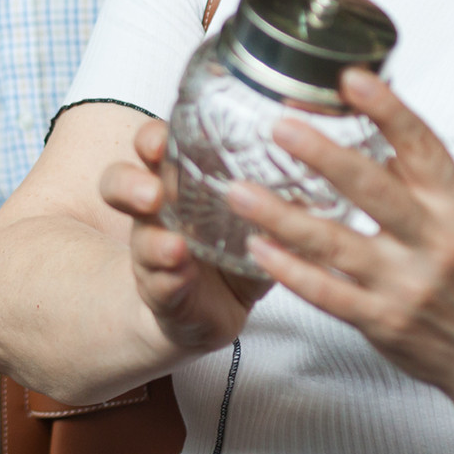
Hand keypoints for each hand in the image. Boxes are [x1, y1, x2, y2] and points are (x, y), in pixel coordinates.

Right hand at [99, 119, 264, 354]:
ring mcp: (152, 253)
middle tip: (152, 192)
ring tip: (171, 247)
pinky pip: (159, 285)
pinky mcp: (162, 292)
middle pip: (120, 184)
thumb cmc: (231, 251)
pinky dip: (169, 281)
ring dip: (152, 242)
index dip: (151, 140)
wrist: (208, 312)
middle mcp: (156, 213)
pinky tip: (180, 278)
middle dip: (130, 184)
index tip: (164, 140)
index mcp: (177, 182)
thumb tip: (333, 161)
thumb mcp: (254, 215)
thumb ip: (281, 192)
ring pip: (139, 239)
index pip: (152, 148)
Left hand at [229, 69, 453, 410]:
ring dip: (282, 216)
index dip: (388, 110)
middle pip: (374, 190)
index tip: (351, 78)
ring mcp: (409, 284)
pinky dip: (289, 271)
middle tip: (278, 128)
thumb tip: (378, 135)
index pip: (423, 148)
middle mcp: (437, 241)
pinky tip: (256, 249)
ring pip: (336, 244)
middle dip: (324, 156)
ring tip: (238, 191)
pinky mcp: (385, 322)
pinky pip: (327, 293)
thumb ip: (425, 184)